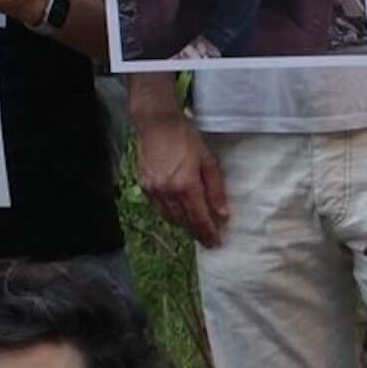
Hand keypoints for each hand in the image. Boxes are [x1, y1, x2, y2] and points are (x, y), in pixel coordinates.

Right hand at [135, 110, 228, 243]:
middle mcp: (167, 191)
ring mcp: (153, 190)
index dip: (209, 233)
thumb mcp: (208, 161)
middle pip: (184, 221)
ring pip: (169, 217)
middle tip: (208, 239)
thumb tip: (223, 213)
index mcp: (186, 185)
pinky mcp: (143, 185)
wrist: (157, 124)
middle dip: (197, 232)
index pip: (199, 218)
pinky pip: (158, 208)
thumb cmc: (186, 138)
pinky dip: (170, 214)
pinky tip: (178, 213)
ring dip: (183, 225)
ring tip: (195, 228)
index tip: (216, 243)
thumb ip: (216, 189)